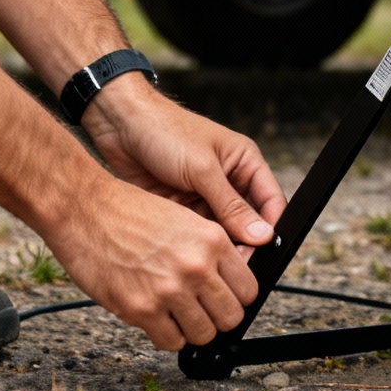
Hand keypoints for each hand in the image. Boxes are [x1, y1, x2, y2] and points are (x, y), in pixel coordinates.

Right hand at [45, 173, 262, 349]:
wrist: (84, 210)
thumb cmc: (127, 211)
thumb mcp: (183, 219)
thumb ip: (209, 251)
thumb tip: (226, 283)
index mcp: (212, 240)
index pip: (248, 290)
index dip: (236, 298)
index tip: (224, 299)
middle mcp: (196, 266)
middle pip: (231, 317)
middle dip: (218, 318)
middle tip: (201, 311)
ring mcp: (170, 290)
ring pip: (204, 335)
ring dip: (192, 330)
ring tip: (177, 315)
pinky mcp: (141, 309)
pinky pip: (171, 342)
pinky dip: (167, 336)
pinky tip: (157, 319)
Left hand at [81, 74, 286, 258]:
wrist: (119, 125)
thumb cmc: (165, 131)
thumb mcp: (203, 169)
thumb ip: (232, 205)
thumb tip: (262, 235)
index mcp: (245, 163)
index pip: (271, 202)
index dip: (270, 229)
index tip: (264, 254)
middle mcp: (229, 181)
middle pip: (248, 222)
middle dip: (243, 243)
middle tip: (232, 265)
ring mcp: (205, 196)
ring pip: (222, 232)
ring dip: (217, 246)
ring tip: (209, 259)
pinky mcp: (182, 207)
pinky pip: (196, 232)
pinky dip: (194, 243)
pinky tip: (188, 251)